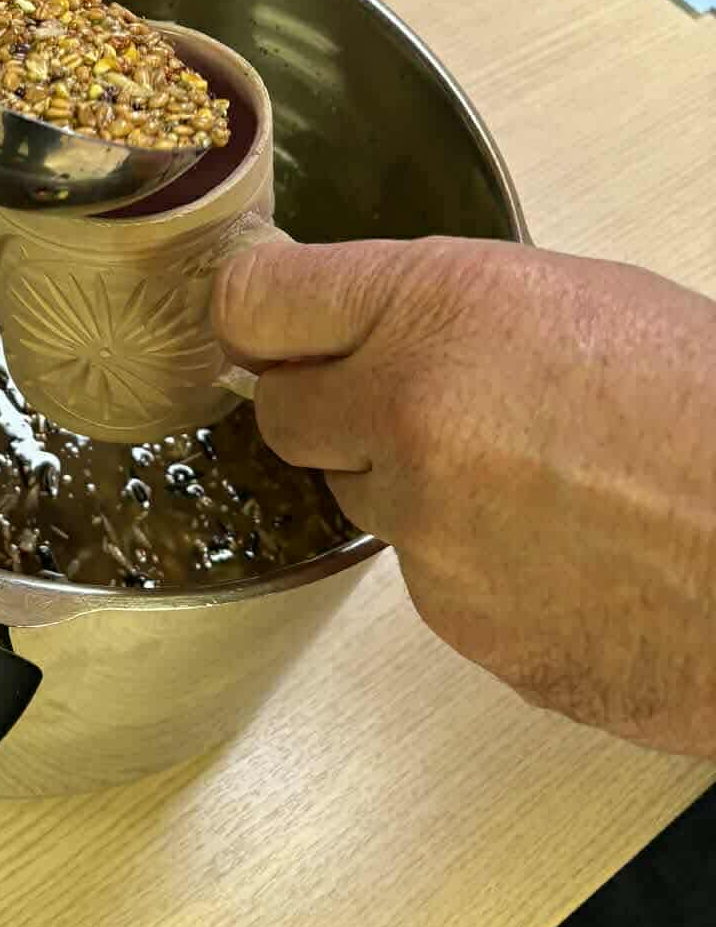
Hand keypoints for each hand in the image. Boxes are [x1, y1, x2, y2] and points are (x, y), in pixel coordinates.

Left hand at [213, 235, 715, 758]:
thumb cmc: (711, 408)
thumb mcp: (575, 298)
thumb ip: (445, 313)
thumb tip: (365, 329)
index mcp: (436, 312)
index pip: (256, 301)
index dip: (258, 310)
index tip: (266, 321)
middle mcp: (408, 420)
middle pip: (282, 413)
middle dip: (329, 404)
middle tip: (404, 399)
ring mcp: (429, 537)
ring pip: (359, 500)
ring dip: (410, 487)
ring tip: (530, 479)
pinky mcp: (462, 628)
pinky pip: (430, 582)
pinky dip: (474, 565)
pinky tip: (561, 548)